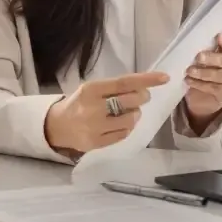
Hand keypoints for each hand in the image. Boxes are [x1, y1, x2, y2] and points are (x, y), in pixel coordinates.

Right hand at [44, 71, 169, 153]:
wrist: (56, 126)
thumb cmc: (79, 103)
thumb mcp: (91, 89)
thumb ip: (114, 88)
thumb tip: (145, 88)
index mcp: (91, 89)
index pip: (124, 83)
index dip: (146, 80)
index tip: (164, 78)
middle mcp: (93, 107)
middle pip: (131, 101)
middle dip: (142, 98)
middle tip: (141, 97)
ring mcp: (94, 127)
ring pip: (131, 120)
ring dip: (135, 115)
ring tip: (126, 113)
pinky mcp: (96, 142)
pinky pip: (124, 134)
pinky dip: (126, 128)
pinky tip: (118, 124)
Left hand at [183, 32, 221, 131]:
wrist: (203, 98)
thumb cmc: (202, 72)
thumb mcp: (202, 62)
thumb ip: (203, 52)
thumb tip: (192, 42)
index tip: (219, 36)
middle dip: (213, 58)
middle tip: (199, 57)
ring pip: (221, 76)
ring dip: (204, 73)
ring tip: (189, 71)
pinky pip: (214, 88)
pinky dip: (199, 84)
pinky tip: (188, 80)